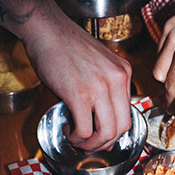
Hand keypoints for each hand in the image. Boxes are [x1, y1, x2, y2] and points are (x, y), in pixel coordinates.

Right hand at [0, 0, 132, 151]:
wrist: (46, 29)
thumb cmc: (67, 45)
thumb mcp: (99, 64)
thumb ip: (105, 90)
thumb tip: (102, 122)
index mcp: (123, 72)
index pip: (128, 114)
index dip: (115, 133)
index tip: (102, 138)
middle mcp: (116, 80)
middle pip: (122, 128)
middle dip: (105, 143)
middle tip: (90, 144)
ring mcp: (99, 87)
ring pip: (106, 133)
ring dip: (91, 144)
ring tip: (78, 139)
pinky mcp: (79, 94)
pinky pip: (85, 130)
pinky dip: (77, 137)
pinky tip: (69, 130)